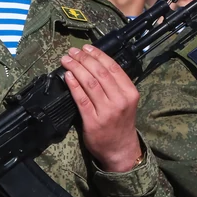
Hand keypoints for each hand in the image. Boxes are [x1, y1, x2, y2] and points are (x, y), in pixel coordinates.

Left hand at [61, 45, 142, 171]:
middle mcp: (120, 100)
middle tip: (73, 51)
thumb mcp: (126, 102)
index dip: (98, 55)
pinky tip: (67, 76)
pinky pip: (81, 99)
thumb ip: (116, 85)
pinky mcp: (93, 121)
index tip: (87, 48)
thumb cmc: (121, 123)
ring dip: (76, 68)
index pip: (113, 68)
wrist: (121, 149)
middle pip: (100, 74)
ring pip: (90, 84)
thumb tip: (95, 64)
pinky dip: (73, 85)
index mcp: (130, 92)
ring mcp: (106, 111)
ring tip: (67, 60)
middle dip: (84, 59)